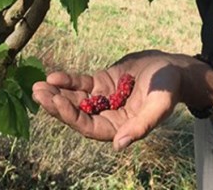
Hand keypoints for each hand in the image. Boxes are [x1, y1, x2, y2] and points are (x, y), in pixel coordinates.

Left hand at [31, 50, 192, 150]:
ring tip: (38, 86)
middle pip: (76, 114)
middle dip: (56, 105)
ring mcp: (103, 99)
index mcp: (119, 128)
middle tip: (38, 94)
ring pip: (75, 99)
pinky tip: (54, 76)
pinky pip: (81, 84)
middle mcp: (107, 116)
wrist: (174, 68)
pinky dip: (68, 81)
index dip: (71, 116)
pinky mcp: (102, 83)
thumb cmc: (169, 88)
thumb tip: (119, 145)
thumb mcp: (159, 105)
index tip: (56, 102)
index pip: (89, 127)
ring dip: (57, 93)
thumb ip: (141, 125)